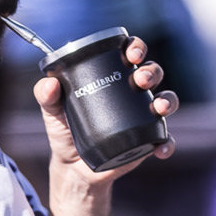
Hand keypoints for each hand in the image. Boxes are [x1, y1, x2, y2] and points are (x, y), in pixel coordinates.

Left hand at [33, 36, 177, 180]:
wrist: (72, 167)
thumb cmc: (65, 131)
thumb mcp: (52, 112)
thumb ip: (46, 97)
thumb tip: (49, 84)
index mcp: (113, 77)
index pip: (129, 54)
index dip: (136, 47)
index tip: (131, 53)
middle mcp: (132, 93)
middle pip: (152, 73)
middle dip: (151, 72)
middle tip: (140, 79)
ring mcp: (143, 116)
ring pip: (165, 100)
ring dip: (167, 100)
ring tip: (158, 107)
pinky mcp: (147, 140)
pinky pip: (165, 139)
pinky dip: (168, 143)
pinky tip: (161, 148)